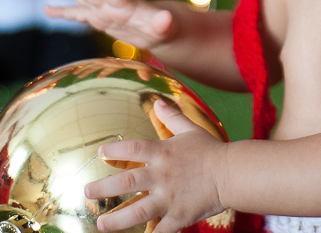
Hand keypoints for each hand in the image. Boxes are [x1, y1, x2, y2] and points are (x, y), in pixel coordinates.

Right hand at [44, 0, 175, 49]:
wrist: (157, 27)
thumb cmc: (165, 27)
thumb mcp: (167, 27)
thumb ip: (164, 22)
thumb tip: (167, 18)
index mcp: (126, 4)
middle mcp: (111, 3)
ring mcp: (102, 9)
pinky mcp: (98, 18)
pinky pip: (77, 15)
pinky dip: (63, 13)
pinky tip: (47, 10)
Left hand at [87, 100, 227, 232]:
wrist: (233, 173)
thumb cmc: (211, 150)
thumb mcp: (190, 129)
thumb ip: (171, 117)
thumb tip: (157, 101)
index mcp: (163, 153)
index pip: (132, 148)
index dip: (114, 150)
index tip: (100, 153)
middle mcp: (162, 175)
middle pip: (127, 181)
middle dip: (104, 188)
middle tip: (87, 192)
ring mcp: (169, 198)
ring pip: (138, 211)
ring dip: (117, 220)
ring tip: (101, 224)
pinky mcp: (179, 216)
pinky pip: (161, 230)